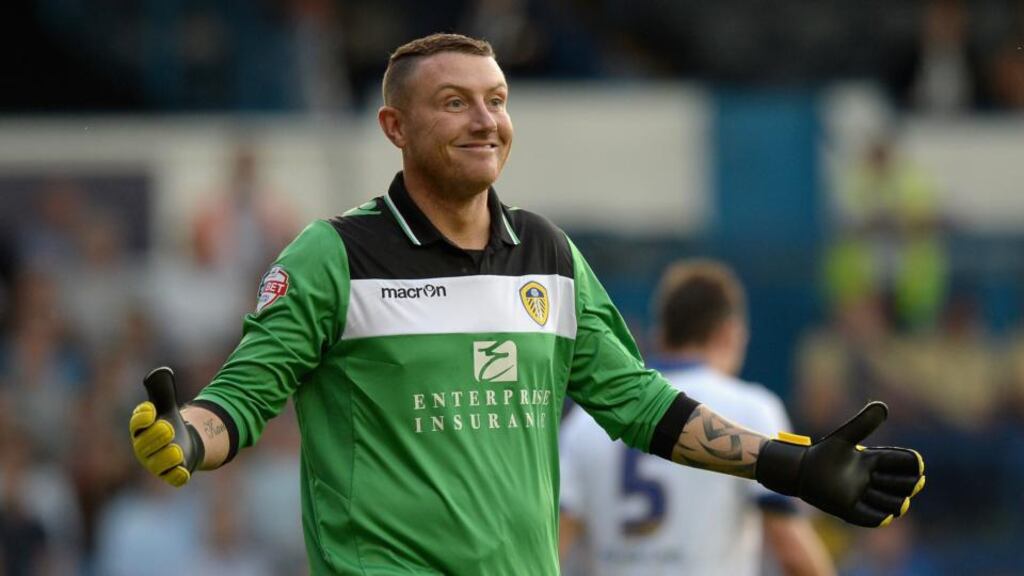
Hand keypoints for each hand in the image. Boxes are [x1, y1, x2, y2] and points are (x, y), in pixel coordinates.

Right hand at [129, 368, 201, 486]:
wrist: (183, 442)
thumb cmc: (168, 421)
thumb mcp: (166, 404)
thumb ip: (162, 390)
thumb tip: (162, 372)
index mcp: (141, 429)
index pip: (136, 424)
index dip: (141, 418)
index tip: (151, 410)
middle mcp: (145, 448)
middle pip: (145, 445)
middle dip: (156, 437)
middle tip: (168, 428)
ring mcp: (157, 463)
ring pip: (158, 464)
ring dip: (167, 457)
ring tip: (177, 449)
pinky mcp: (172, 474)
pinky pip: (172, 479)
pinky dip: (177, 476)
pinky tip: (184, 471)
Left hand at [756, 402, 924, 526]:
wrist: (801, 470)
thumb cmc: (823, 453)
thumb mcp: (844, 438)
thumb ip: (863, 424)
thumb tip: (882, 406)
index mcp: (876, 462)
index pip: (907, 465)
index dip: (913, 465)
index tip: (916, 463)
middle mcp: (874, 481)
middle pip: (906, 486)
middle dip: (904, 483)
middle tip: (880, 475)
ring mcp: (864, 496)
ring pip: (895, 505)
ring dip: (893, 500)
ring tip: (876, 488)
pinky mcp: (851, 510)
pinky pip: (873, 519)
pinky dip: (880, 518)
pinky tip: (886, 515)